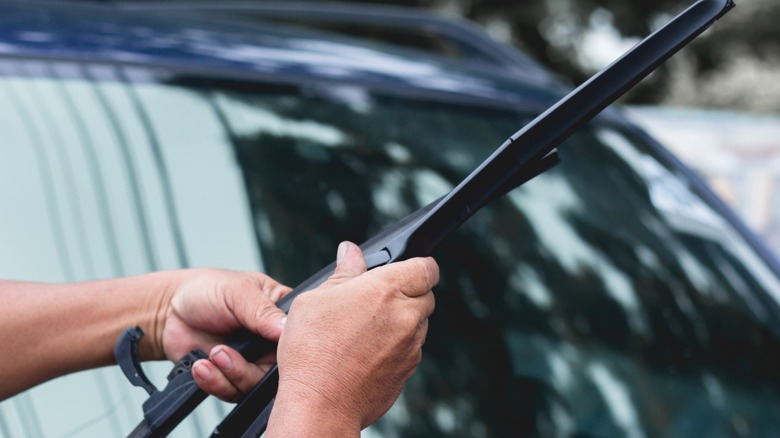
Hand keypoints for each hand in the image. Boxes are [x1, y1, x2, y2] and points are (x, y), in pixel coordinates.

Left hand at [159, 269, 290, 400]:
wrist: (168, 311)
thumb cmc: (208, 290)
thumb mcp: (239, 293)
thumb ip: (264, 312)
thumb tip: (289, 329)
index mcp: (281, 315)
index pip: (299, 337)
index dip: (289, 347)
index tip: (268, 347)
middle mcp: (271, 343)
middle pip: (280, 370)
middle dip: (251, 367)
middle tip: (225, 354)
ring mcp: (252, 362)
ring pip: (255, 385)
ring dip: (230, 374)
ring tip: (211, 356)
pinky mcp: (231, 378)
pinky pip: (232, 392)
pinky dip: (215, 382)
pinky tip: (201, 366)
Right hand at [267, 242, 437, 435]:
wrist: (320, 405)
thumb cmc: (312, 353)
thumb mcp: (315, 300)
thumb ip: (343, 273)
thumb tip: (351, 252)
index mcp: (386, 290)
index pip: (426, 267)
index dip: (417, 265)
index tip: (404, 269)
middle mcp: (406, 316)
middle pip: (425, 295)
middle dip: (406, 293)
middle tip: (375, 301)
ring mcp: (411, 346)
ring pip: (419, 323)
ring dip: (402, 321)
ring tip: (365, 330)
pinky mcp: (408, 371)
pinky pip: (411, 350)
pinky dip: (396, 347)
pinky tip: (367, 352)